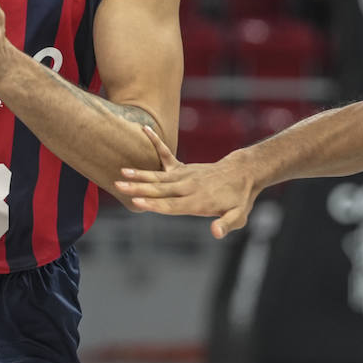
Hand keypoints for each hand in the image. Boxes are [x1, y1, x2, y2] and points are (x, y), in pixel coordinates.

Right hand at [115, 126, 258, 238]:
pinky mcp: (183, 168)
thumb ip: (226, 225)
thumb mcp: (238, 216)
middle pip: (160, 189)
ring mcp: (185, 175)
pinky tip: (144, 129)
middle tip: (119, 185)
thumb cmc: (239, 199)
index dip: (153, 203)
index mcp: (198, 202)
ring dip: (140, 174)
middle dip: (138, 188)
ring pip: (158, 176)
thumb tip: (215, 233)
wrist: (243, 173)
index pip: (172, 205)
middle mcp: (188, 187)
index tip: (136, 200)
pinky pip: (166, 154)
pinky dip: (156, 142)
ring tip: (122, 172)